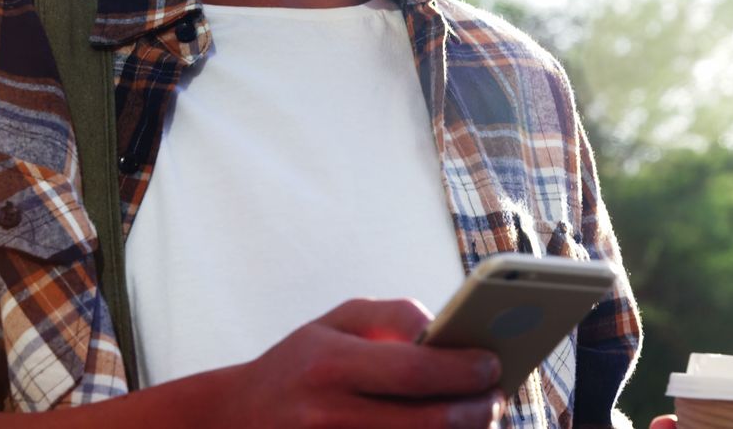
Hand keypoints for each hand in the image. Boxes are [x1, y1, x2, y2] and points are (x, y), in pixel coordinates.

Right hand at [235, 298, 505, 427]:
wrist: (234, 420)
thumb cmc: (297, 365)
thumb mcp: (332, 323)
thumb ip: (391, 315)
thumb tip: (442, 330)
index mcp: (329, 364)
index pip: (413, 370)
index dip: (462, 370)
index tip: (492, 364)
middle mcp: (329, 414)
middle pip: (427, 422)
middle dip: (476, 411)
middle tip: (497, 396)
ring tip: (477, 417)